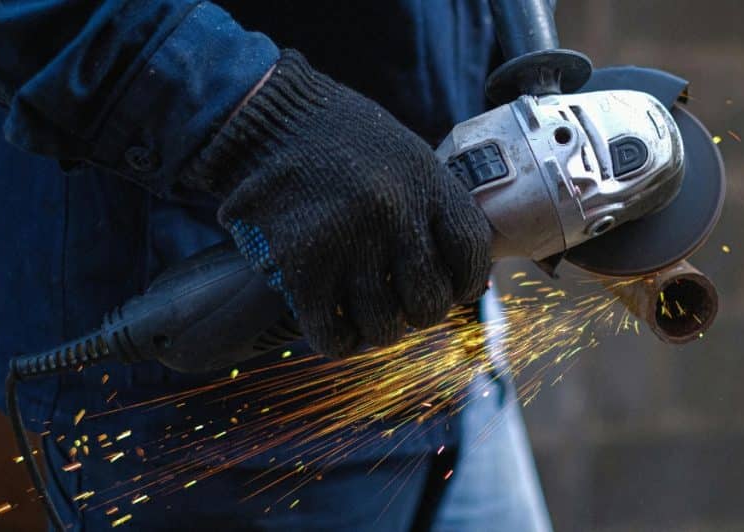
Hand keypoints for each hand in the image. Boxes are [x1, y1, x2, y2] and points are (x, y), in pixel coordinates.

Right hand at [183, 50, 491, 354]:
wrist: (271, 118)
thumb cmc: (346, 142)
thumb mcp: (408, 158)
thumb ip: (437, 209)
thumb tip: (468, 277)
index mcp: (427, 184)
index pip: (471, 254)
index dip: (467, 282)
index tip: (453, 287)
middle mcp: (393, 214)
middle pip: (429, 301)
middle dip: (421, 313)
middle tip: (404, 303)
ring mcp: (347, 241)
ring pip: (383, 327)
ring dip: (379, 330)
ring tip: (370, 314)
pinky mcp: (301, 265)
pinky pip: (331, 334)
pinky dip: (339, 341)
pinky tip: (338, 327)